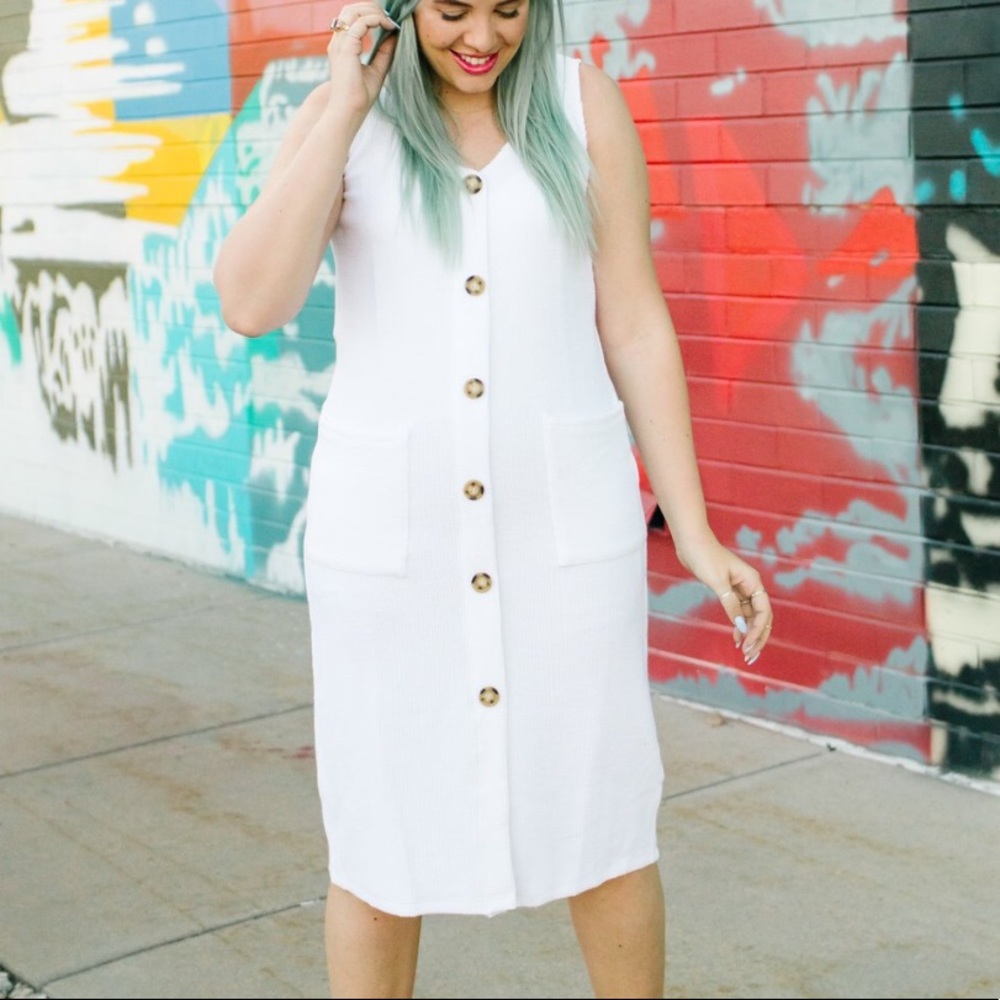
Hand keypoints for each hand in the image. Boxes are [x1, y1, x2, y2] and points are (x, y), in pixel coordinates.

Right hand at [327, 3, 400, 119]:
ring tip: (389, 21)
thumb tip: (395, 34)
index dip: (370, 14)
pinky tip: (388, 27)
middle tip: (390, 18)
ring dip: (373, 11)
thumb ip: (384, 51)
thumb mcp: (377, 69)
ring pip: (353, 11)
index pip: (352, 18)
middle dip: (371, 8)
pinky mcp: (346, 48)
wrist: (350, 111)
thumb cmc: (360, 96)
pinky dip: (376, 20)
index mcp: (343, 46)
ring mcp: (340, 44)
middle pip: (350, 9)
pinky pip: (360, 23)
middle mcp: (339, 42)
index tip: (389, 23)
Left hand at [674, 531, 774, 666]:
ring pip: (751, 616)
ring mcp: (740, 589)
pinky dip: (739, 625)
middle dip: (758, 636)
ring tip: (743, 651)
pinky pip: (739, 612)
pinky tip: (735, 637)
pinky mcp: (729, 591)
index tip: (747, 645)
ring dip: (749, 633)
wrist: (691, 542)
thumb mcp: (717, 582)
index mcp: (753, 581)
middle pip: (761, 616)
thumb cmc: (705, 557)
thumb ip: (730, 605)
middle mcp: (750, 586)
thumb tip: (742, 627)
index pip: (763, 612)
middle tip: (749, 656)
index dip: (758, 630)